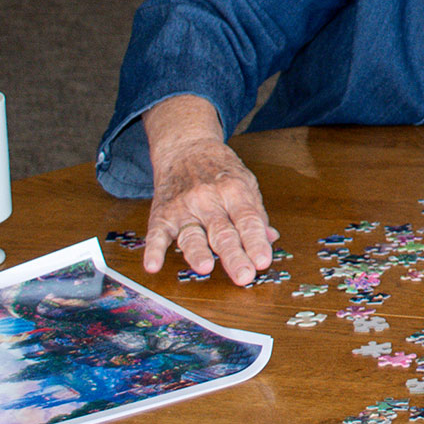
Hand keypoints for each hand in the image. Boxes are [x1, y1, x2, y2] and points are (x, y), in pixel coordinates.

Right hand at [140, 117, 277, 286]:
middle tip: (244, 276)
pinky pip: (156, 234)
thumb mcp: (246, 183)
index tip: (263, 262)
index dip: (256, 242)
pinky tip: (153, 265)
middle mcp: (208, 199)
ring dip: (197, 252)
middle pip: (222, 231)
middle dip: (233, 256)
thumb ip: (256, 213)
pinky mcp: (162, 214)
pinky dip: (153, 251)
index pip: (248, 220)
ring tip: (205, 268)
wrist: (185, 147)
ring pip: (191, 234)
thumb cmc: (220, 169)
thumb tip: (270, 239)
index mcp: (234, 191)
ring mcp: (183, 207)